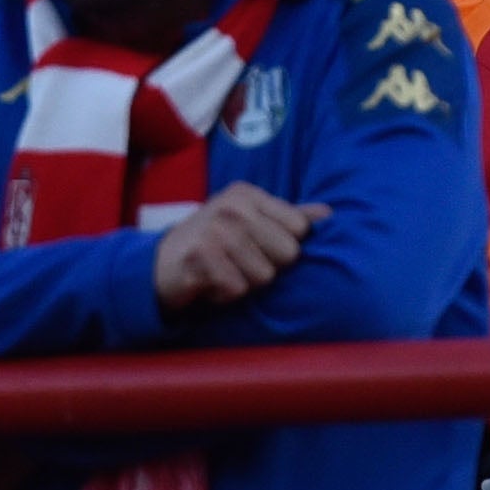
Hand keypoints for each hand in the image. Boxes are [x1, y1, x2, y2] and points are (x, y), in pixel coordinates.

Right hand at [150, 183, 324, 314]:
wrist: (160, 265)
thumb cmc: (214, 245)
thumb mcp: (250, 222)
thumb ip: (289, 218)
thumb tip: (329, 214)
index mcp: (248, 194)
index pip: (300, 228)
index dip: (284, 247)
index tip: (258, 247)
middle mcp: (232, 206)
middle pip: (287, 254)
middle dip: (267, 267)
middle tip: (239, 262)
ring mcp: (214, 229)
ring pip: (265, 276)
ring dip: (245, 284)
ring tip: (224, 272)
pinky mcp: (199, 255)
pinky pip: (238, 289)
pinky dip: (226, 294)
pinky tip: (210, 284)